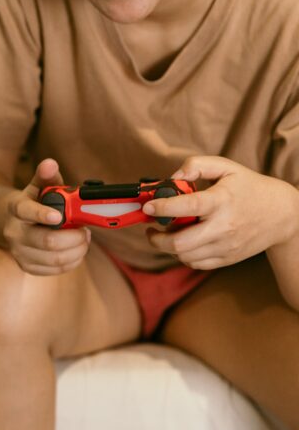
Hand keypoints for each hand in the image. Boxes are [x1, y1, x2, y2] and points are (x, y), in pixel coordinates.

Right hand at [3, 158, 90, 275]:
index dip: (42, 214)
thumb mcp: (39, 187)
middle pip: (47, 241)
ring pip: (55, 259)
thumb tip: (50, 163)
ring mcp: (19, 252)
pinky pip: (56, 270)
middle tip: (86, 231)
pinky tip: (76, 251)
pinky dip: (73, 261)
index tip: (59, 216)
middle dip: (74, 238)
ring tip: (83, 240)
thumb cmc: (34, 202)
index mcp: (16, 209)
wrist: (15, 224)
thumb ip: (47, 176)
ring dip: (77, 250)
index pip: (25, 211)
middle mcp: (14, 232)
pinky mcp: (27, 267)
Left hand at [143, 156, 298, 269]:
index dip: (162, 207)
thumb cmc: (249, 187)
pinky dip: (182, 255)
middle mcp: (223, 227)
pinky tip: (182, 242)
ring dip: (167, 246)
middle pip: (180, 243)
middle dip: (156, 238)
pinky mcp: (227, 258)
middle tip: (151, 228)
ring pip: (184, 256)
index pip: (188, 207)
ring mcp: (226, 246)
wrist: (282, 214)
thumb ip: (196, 166)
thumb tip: (172, 178)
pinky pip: (195, 263)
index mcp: (221, 201)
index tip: (147, 206)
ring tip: (166, 233)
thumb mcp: (226, 167)